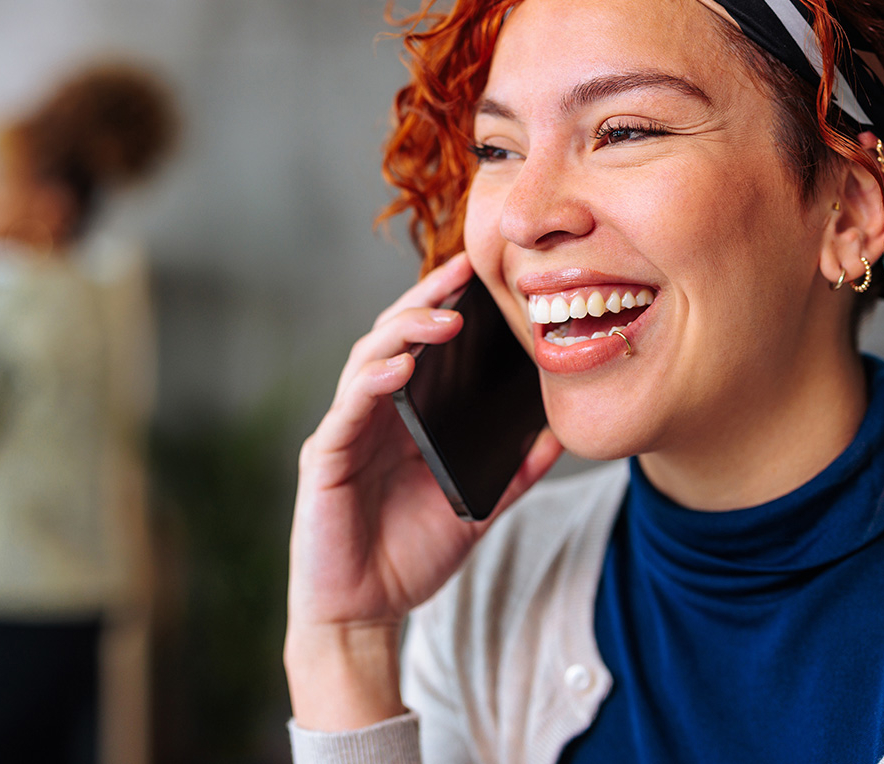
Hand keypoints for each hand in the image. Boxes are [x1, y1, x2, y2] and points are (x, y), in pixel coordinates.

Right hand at [284, 252, 561, 729]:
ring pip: (368, 360)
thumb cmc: (410, 555)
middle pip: (393, 337)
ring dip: (405, 333)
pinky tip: (400, 367)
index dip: (445, 305)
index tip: (480, 272)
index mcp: (405, 418)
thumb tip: (559, 435)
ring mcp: (346, 430)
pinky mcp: (325, 457)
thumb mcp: (477, 506)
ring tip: (445, 318)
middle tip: (462, 271)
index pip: (422, 347)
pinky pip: (348, 409)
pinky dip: (373, 381)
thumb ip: (513, 471)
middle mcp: (372, 413)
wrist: (365, 612)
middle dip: (426, 300)